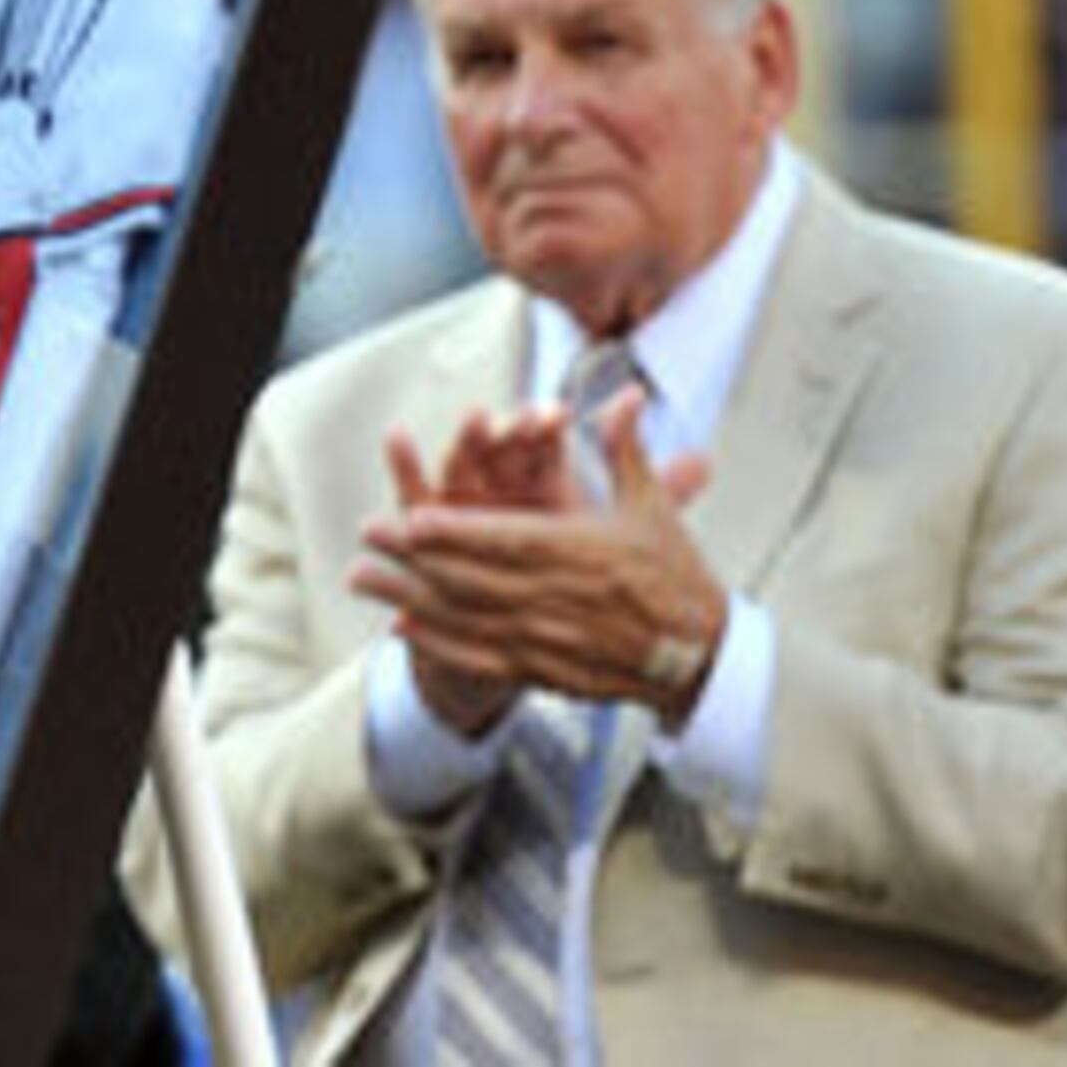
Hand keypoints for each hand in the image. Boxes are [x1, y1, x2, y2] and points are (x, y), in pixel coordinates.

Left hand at [355, 397, 726, 729]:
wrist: (703, 656)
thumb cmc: (676, 576)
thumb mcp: (651, 506)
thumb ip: (625, 449)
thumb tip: (624, 396)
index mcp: (581, 553)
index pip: (506, 540)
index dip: (455, 531)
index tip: (410, 516)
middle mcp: (559, 598)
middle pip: (473, 577)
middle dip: (414, 557)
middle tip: (368, 534)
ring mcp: (550, 639)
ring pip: (467, 618)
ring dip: (410, 598)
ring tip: (364, 578)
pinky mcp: (547, 670)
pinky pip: (484, 658)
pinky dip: (440, 643)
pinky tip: (403, 628)